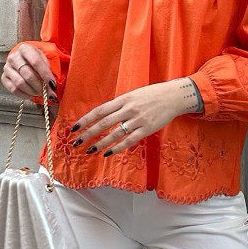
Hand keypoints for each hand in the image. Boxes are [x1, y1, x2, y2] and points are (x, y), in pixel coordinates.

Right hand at [2, 44, 58, 115]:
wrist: (25, 60)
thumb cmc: (36, 60)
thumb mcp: (44, 59)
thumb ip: (48, 69)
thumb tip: (52, 86)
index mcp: (25, 48)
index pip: (36, 62)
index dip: (45, 75)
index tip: (52, 84)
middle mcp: (14, 57)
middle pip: (27, 74)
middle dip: (39, 85)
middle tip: (47, 92)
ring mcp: (7, 67)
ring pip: (20, 83)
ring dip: (32, 91)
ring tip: (40, 92)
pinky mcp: (4, 78)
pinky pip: (14, 89)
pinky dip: (24, 95)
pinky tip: (31, 94)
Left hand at [68, 79, 198, 155]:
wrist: (173, 96)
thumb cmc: (152, 95)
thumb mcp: (133, 95)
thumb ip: (119, 105)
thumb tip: (103, 115)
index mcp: (123, 99)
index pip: (99, 111)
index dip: (85, 120)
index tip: (74, 128)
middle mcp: (128, 109)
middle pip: (104, 123)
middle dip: (88, 133)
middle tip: (76, 142)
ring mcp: (137, 120)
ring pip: (114, 134)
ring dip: (100, 143)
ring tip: (89, 150)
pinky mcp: (146, 129)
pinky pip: (129, 141)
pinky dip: (117, 148)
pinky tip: (108, 153)